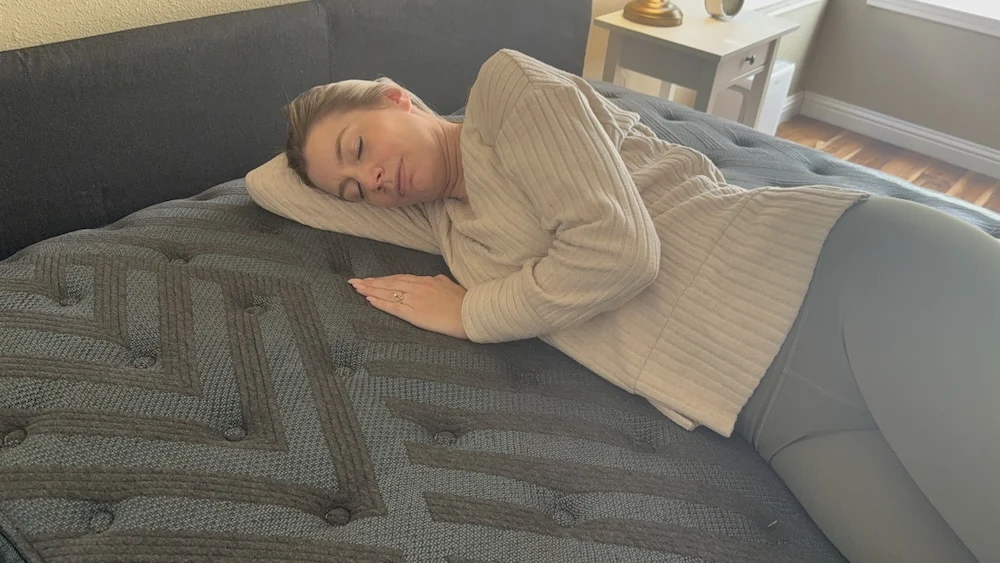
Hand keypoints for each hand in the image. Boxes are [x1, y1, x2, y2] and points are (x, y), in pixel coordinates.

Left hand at [348, 274, 468, 339]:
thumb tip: (436, 279)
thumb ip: (440, 282)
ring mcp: (416, 299)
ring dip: (371, 290)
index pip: (399, 278)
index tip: (370, 279)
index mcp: (427, 281)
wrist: (472, 312)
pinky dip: (380, 303)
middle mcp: (418, 287)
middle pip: (390, 283)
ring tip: (357, 288)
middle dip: (371, 282)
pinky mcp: (415, 313)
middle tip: (355, 282)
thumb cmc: (465, 302)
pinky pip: (394, 307)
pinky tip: (369, 300)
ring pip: (388, 292)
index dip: (383, 279)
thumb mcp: (451, 286)